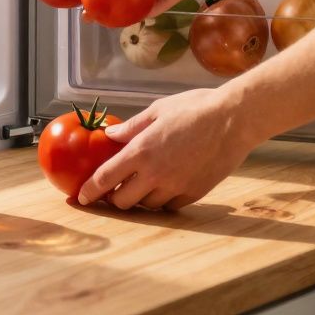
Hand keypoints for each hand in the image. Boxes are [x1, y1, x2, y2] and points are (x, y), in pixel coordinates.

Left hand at [76, 88, 257, 210]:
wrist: (234, 120)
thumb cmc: (196, 108)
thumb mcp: (158, 110)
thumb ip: (131, 127)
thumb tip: (108, 135)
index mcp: (141, 151)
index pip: (105, 179)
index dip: (89, 191)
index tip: (80, 197)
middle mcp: (155, 174)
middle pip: (122, 201)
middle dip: (113, 198)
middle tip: (114, 188)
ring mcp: (175, 186)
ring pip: (146, 206)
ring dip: (139, 198)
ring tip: (142, 184)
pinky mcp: (194, 194)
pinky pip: (169, 206)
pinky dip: (162, 199)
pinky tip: (165, 185)